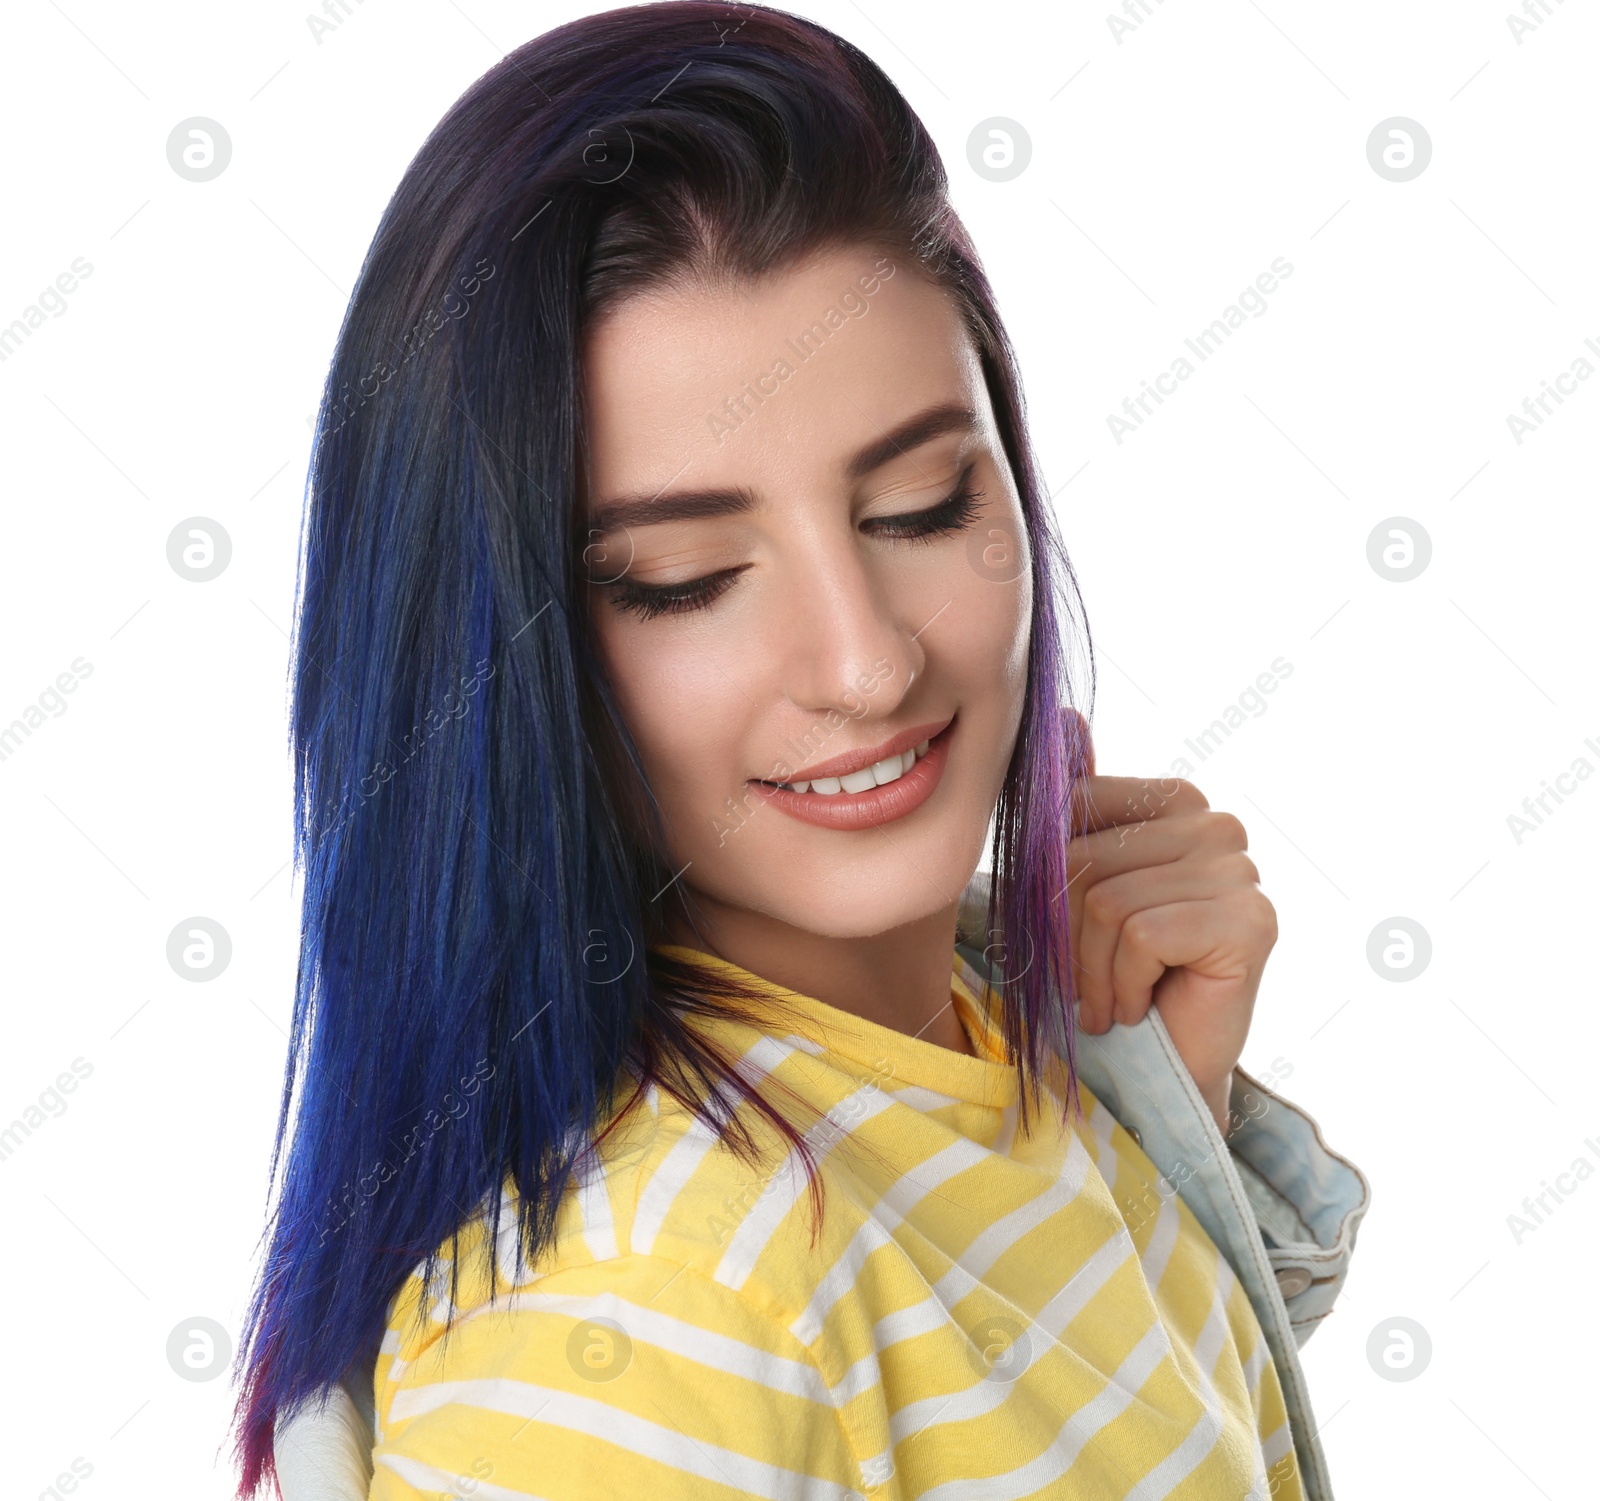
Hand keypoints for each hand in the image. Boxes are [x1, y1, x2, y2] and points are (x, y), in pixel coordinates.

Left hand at [1062, 711, 1277, 1135]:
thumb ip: (1073, 807)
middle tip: (1092, 978)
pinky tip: (1144, 1005)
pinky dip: (1122, 983)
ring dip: (1093, 970)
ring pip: (1105, 902)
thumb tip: (1065, 718)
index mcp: (1176, 802)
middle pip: (1084, 858)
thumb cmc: (1109, 976)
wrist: (1153, 1072)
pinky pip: (1139, 935)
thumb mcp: (1073, 887)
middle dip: (1067, 935)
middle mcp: (1218, 827)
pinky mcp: (1251, 923)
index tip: (1071, 929)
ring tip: (1117, 997)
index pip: (1075, 809)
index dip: (1050, 881)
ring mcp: (1241, 873)